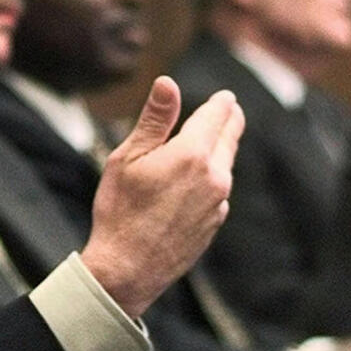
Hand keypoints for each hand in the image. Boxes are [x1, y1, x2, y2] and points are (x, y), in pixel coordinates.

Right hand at [81, 77, 242, 317]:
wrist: (128, 267)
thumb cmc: (120, 210)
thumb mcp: (127, 157)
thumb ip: (154, 119)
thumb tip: (168, 83)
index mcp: (193, 154)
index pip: (217, 115)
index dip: (221, 102)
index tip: (225, 95)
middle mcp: (215, 176)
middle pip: (230, 138)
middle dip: (229, 120)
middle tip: (229, 109)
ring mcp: (218, 202)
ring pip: (225, 166)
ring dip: (220, 150)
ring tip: (211, 142)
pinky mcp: (214, 222)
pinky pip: (218, 192)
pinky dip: (212, 179)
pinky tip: (194, 183)